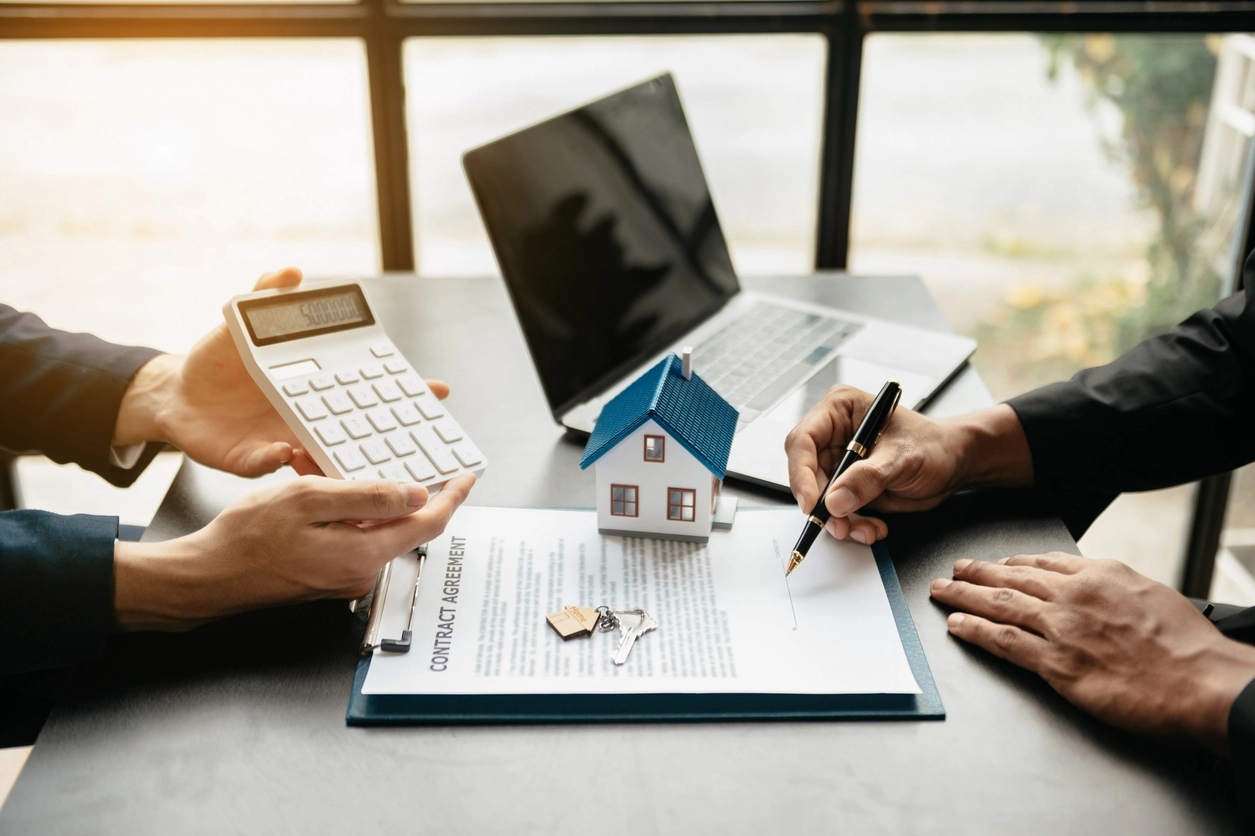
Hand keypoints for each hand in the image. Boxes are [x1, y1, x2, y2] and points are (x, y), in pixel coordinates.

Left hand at [113, 268, 450, 477]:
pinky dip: (275, 459)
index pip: (367, 390)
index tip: (435, 390)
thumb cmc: (218, 363)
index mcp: (314, 388)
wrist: (177, 397)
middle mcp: (307, 418)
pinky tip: (281, 451)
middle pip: (355, 431)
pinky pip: (267, 464)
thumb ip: (266, 297)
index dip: (403, 391)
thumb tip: (290, 271)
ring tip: (348, 454)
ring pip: (319, 457)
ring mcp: (283, 440)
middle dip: (386, 436)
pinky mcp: (251, 459)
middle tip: (407, 436)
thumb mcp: (240, 325)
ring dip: (335, 459)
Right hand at [113, 473, 475, 629]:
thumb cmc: (246, 540)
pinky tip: (311, 493)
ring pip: (371, 530)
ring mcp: (343, 579)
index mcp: (364, 555)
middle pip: (401, 526)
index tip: (465, 477)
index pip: (428, 524)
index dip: (452, 497)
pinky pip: (349, 539)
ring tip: (324, 470)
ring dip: (359, 499)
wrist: (206, 579)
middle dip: (396, 490)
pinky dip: (340, 514)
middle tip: (389, 457)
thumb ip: (367, 498)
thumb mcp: (309, 500)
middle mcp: (360, 574)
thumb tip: (415, 494)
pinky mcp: (326, 578)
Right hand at [784, 387, 1033, 543]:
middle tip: (840, 525)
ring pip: (820, 498)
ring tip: (866, 529)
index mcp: (839, 410)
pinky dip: (853, 525)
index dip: (802, 473)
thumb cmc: (933, 446)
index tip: (811, 502)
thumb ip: (867, 478)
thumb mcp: (902, 458)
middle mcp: (833, 435)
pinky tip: (874, 527)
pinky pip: (837, 512)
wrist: (954, 465)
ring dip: (840, 521)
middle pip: (807, 474)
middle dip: (823, 505)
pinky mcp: (848, 487)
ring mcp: (839, 463)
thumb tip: (835, 500)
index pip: (803, 441)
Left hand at [931, 553, 1254, 753]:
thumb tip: (1097, 587)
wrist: (1203, 683)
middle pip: (1012, 578)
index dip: (1013, 563)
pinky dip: (976, 632)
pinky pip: (1005, 642)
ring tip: (942, 591)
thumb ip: (1114, 589)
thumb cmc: (1188, 647)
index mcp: (1100, 575)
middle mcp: (1075, 596)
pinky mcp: (1057, 665)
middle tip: (954, 569)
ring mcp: (1062, 630)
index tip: (997, 563)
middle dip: (977, 572)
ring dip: (964, 596)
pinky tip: (957, 625)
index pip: (1044, 563)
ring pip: (1000, 605)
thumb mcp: (1152, 595)